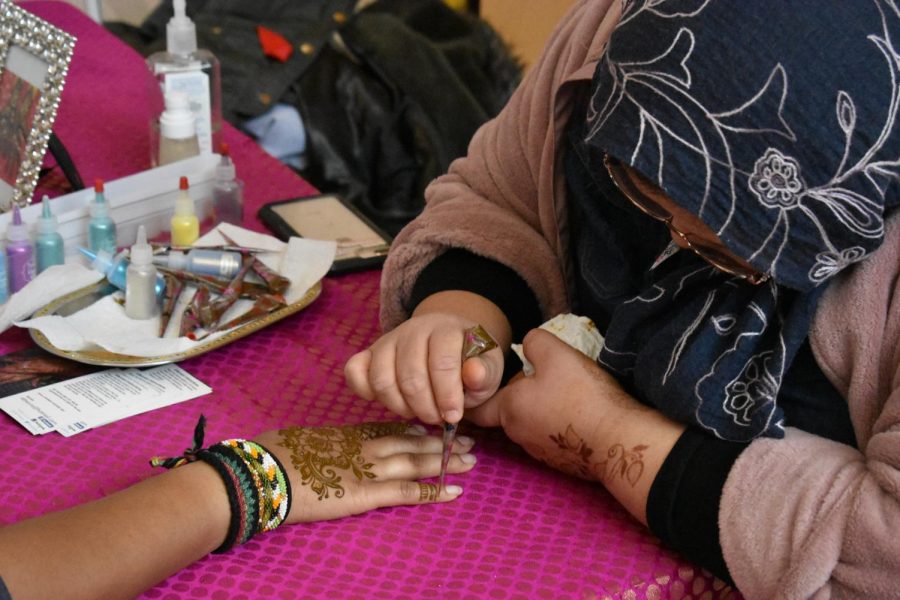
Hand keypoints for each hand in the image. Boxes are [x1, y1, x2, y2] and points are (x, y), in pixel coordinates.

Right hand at [254, 421, 476, 522]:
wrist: (264, 470)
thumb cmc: (273, 455)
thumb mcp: (300, 439)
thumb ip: (319, 442)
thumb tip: (318, 446)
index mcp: (348, 434)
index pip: (389, 428)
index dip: (414, 428)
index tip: (431, 425)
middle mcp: (365, 446)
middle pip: (411, 441)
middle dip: (440, 440)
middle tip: (465, 436)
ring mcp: (369, 468)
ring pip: (417, 461)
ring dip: (445, 460)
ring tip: (470, 459)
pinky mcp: (368, 493)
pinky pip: (407, 491)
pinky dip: (433, 491)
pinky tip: (453, 491)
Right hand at [344, 311, 504, 424]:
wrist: (450, 344)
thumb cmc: (469, 361)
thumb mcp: (489, 367)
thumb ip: (485, 373)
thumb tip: (473, 374)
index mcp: (446, 329)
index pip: (442, 362)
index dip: (447, 395)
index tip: (453, 417)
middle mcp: (413, 329)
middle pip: (410, 375)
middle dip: (424, 407)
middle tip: (436, 419)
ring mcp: (387, 340)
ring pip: (381, 378)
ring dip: (399, 406)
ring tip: (417, 412)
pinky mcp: (368, 352)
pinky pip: (354, 372)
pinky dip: (365, 392)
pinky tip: (389, 401)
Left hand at [466, 329, 633, 477]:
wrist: (620, 442)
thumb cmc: (582, 395)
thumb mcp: (557, 353)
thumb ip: (534, 343)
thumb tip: (526, 344)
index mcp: (509, 410)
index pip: (477, 409)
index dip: (474, 397)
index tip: (478, 385)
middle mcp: (519, 435)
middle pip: (509, 411)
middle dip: (519, 394)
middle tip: (542, 375)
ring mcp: (542, 452)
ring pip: (532, 423)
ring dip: (542, 408)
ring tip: (567, 392)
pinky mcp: (564, 462)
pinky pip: (553, 437)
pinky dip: (560, 424)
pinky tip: (581, 412)